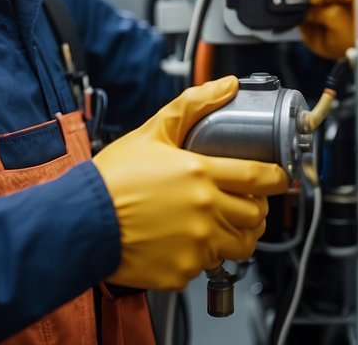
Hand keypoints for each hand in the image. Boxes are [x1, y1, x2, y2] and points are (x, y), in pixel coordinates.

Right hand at [91, 76, 289, 290]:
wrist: (81, 222)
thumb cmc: (113, 179)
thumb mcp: (153, 132)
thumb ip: (194, 105)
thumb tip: (225, 86)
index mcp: (200, 173)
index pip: (258, 177)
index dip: (276, 178)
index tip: (277, 178)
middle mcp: (204, 210)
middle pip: (256, 215)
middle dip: (255, 208)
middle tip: (243, 202)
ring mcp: (195, 244)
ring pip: (240, 245)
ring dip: (236, 234)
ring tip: (219, 225)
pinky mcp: (182, 271)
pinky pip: (207, 266)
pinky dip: (201, 256)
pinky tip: (184, 241)